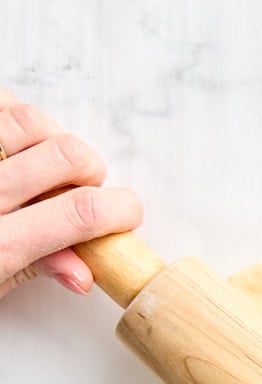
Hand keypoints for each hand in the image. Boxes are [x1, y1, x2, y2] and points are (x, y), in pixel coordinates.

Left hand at [0, 89, 141, 297]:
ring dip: (51, 139)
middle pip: (67, 157)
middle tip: (82, 189)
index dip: (121, 209)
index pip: (82, 214)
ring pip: (31, 120)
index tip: (126, 214)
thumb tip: (84, 270)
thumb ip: (33, 269)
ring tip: (43, 161)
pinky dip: (11, 113)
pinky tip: (10, 139)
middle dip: (91, 171)